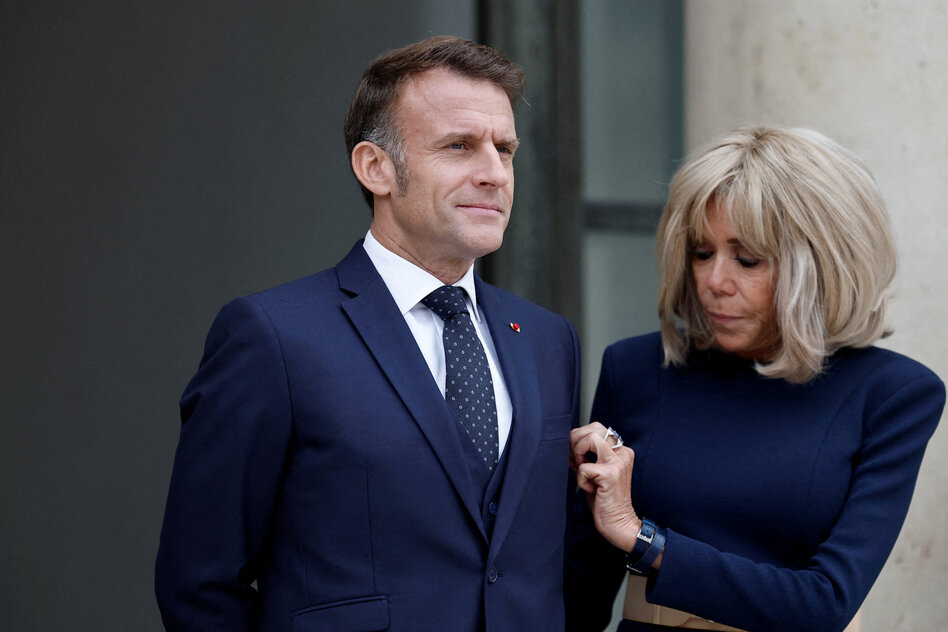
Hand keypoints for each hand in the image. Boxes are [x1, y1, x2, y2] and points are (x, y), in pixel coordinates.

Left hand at [570, 422, 641, 552]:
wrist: (618, 523)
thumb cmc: (604, 499)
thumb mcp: (595, 472)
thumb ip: (587, 456)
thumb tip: (568, 444)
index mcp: (621, 451)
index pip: (596, 428)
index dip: (579, 439)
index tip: (575, 457)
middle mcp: (622, 453)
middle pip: (594, 427)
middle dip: (577, 440)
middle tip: (575, 460)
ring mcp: (618, 462)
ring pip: (591, 438)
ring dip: (579, 453)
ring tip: (581, 469)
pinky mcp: (611, 474)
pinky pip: (584, 467)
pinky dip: (580, 479)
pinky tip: (589, 488)